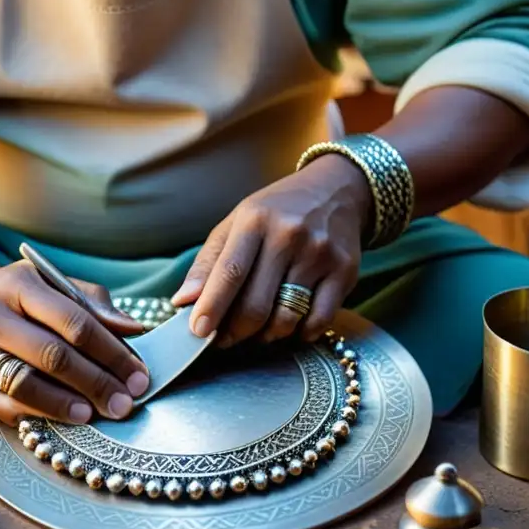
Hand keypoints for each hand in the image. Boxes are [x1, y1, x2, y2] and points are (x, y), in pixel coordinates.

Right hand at [0, 260, 149, 426]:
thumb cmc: (17, 294)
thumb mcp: (50, 283)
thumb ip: (92, 303)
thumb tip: (133, 330)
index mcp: (20, 285)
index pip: (74, 322)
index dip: (112, 351)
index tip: (140, 374)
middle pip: (54, 356)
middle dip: (97, 382)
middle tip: (126, 402)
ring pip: (27, 384)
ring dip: (67, 404)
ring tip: (97, 414)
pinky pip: (6, 406)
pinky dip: (39, 414)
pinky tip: (66, 419)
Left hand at [171, 154, 371, 346]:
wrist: (336, 190)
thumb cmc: (276, 212)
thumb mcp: (237, 223)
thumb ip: (208, 263)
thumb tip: (183, 302)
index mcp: (254, 221)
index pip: (229, 272)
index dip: (212, 307)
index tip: (198, 331)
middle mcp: (289, 236)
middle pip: (256, 304)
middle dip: (235, 331)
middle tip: (225, 338)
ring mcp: (320, 254)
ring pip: (286, 318)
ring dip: (267, 336)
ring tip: (258, 330)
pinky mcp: (345, 271)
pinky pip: (318, 321)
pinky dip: (300, 333)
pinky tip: (291, 325)